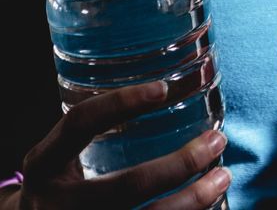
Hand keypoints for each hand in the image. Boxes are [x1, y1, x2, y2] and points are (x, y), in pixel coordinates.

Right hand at [13, 81, 230, 208]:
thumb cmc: (58, 184)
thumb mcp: (59, 156)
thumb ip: (96, 132)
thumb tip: (169, 91)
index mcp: (44, 165)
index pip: (81, 124)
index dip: (121, 103)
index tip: (164, 88)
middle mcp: (58, 205)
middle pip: (129, 186)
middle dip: (181, 164)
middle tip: (217, 140)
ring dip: (194, 200)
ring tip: (222, 176)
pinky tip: (205, 205)